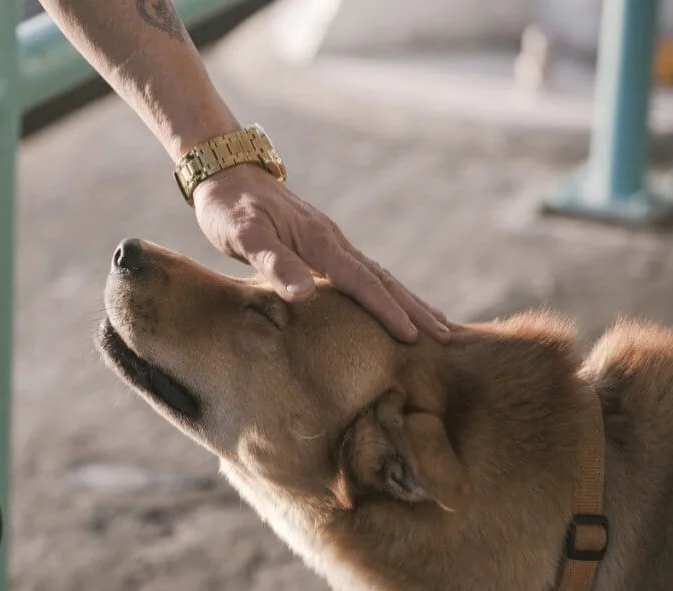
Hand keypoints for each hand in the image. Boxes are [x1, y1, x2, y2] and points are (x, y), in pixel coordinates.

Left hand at [192, 164, 449, 343]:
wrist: (226, 172)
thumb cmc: (229, 208)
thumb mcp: (244, 235)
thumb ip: (273, 263)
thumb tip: (306, 295)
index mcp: (319, 242)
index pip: (362, 282)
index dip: (387, 311)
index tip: (413, 337)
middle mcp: (332, 242)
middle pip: (382, 279)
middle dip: (413, 308)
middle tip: (446, 337)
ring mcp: (329, 242)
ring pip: (377, 275)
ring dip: (406, 300)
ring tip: (436, 324)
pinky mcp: (320, 246)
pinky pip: (361, 272)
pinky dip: (384, 291)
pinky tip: (390, 302)